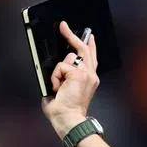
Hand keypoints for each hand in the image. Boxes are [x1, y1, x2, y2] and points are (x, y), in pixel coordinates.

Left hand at [42, 21, 99, 135]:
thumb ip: (63, 79)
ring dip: (58, 72)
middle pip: (83, 49)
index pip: (91, 58)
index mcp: (89, 79)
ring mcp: (86, 74)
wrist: (69, 120)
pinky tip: (58, 88)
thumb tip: (58, 72)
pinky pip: (61, 66)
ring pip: (68, 58)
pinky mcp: (78, 74)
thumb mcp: (63, 91)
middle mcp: (90, 75)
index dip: (89, 45)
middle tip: (63, 26)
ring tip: (59, 87)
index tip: (88, 36)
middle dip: (72, 36)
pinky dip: (56, 77)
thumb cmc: (65, 111)